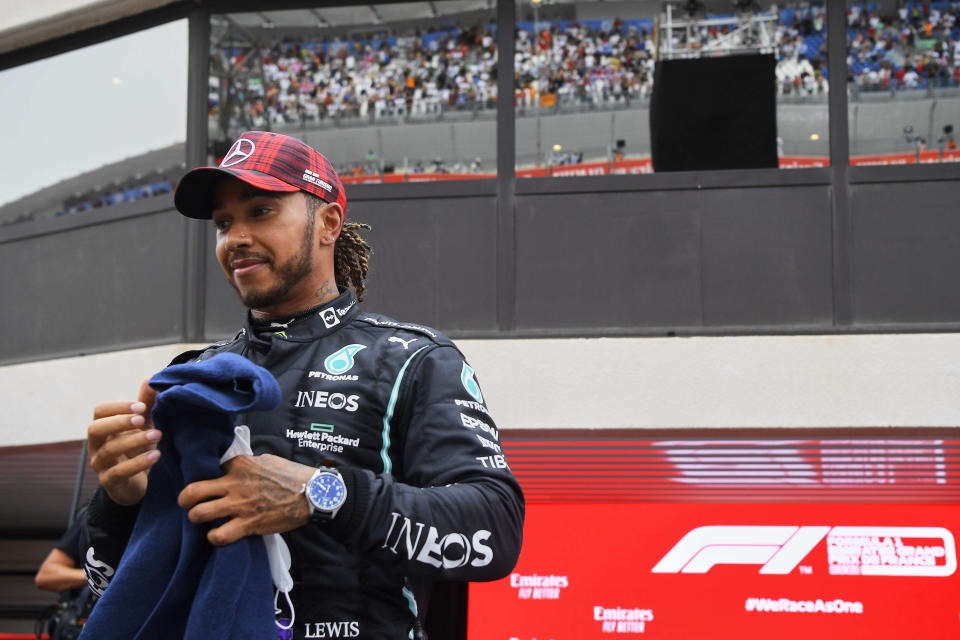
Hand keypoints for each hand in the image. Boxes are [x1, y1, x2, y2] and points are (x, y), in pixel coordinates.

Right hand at [87, 379, 160, 505]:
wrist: (139, 483)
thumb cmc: (140, 448)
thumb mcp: (145, 425)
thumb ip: (147, 403)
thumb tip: (152, 379)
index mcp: (104, 428)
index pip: (99, 412)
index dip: (117, 407)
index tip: (141, 406)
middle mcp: (97, 445)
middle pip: (95, 429)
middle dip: (118, 422)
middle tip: (142, 419)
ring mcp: (101, 465)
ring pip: (109, 450)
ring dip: (134, 441)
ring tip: (158, 435)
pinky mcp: (111, 483)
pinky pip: (119, 472)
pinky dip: (138, 463)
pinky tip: (157, 455)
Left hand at [178, 454, 314, 545]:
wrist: (313, 493)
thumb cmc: (293, 476)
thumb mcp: (267, 461)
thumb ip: (246, 464)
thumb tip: (233, 468)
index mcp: (240, 465)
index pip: (208, 466)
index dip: (204, 474)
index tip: (207, 482)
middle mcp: (235, 484)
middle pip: (192, 491)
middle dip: (184, 499)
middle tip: (187, 503)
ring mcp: (240, 505)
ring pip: (199, 514)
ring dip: (196, 518)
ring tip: (202, 519)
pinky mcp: (248, 524)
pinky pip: (218, 536)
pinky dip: (214, 537)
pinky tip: (219, 535)